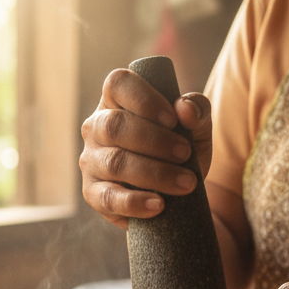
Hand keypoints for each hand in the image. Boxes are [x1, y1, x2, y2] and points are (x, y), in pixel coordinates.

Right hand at [79, 68, 212, 228]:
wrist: (177, 195)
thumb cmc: (181, 151)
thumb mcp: (197, 128)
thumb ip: (198, 111)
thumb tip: (184, 108)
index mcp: (117, 101)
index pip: (117, 84)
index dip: (144, 99)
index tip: (173, 119)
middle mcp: (96, 127)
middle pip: (114, 125)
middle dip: (155, 140)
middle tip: (185, 153)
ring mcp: (91, 160)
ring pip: (115, 162)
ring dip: (154, 173)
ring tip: (186, 183)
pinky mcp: (93, 193)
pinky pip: (108, 197)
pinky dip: (135, 202)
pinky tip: (159, 205)